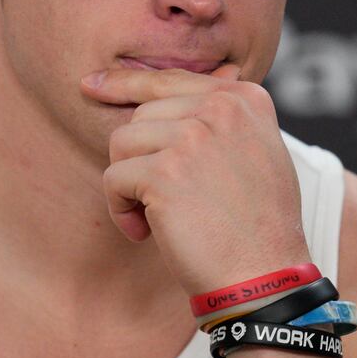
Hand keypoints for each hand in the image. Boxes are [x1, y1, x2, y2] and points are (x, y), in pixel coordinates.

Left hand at [79, 64, 311, 296]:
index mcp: (244, 99)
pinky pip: (112, 179)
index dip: (126, 85)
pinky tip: (146, 233)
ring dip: (128, 185)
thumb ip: (218, 119)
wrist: (264, 277)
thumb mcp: (254, 153)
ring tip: (156, 217)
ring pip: (121, 143)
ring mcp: (193, 138)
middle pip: (140, 115)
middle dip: (138, 158)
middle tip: (161, 200)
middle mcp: (222, 108)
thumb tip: (161, 95)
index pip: (169, 80)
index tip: (91, 85)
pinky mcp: (164, 172)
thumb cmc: (255, 225)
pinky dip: (120, 210)